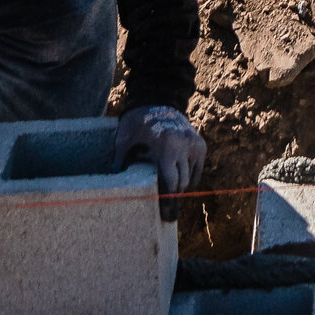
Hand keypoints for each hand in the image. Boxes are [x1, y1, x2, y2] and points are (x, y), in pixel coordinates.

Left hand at [116, 105, 206, 219]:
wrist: (158, 101)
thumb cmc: (138, 122)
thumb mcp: (124, 139)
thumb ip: (120, 161)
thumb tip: (113, 182)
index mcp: (167, 147)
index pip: (172, 182)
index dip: (167, 199)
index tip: (162, 212)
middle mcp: (185, 146)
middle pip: (182, 183)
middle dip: (173, 197)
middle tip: (164, 210)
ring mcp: (194, 144)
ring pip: (190, 178)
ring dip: (180, 186)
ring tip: (168, 191)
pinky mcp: (200, 144)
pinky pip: (197, 169)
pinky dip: (190, 177)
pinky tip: (179, 179)